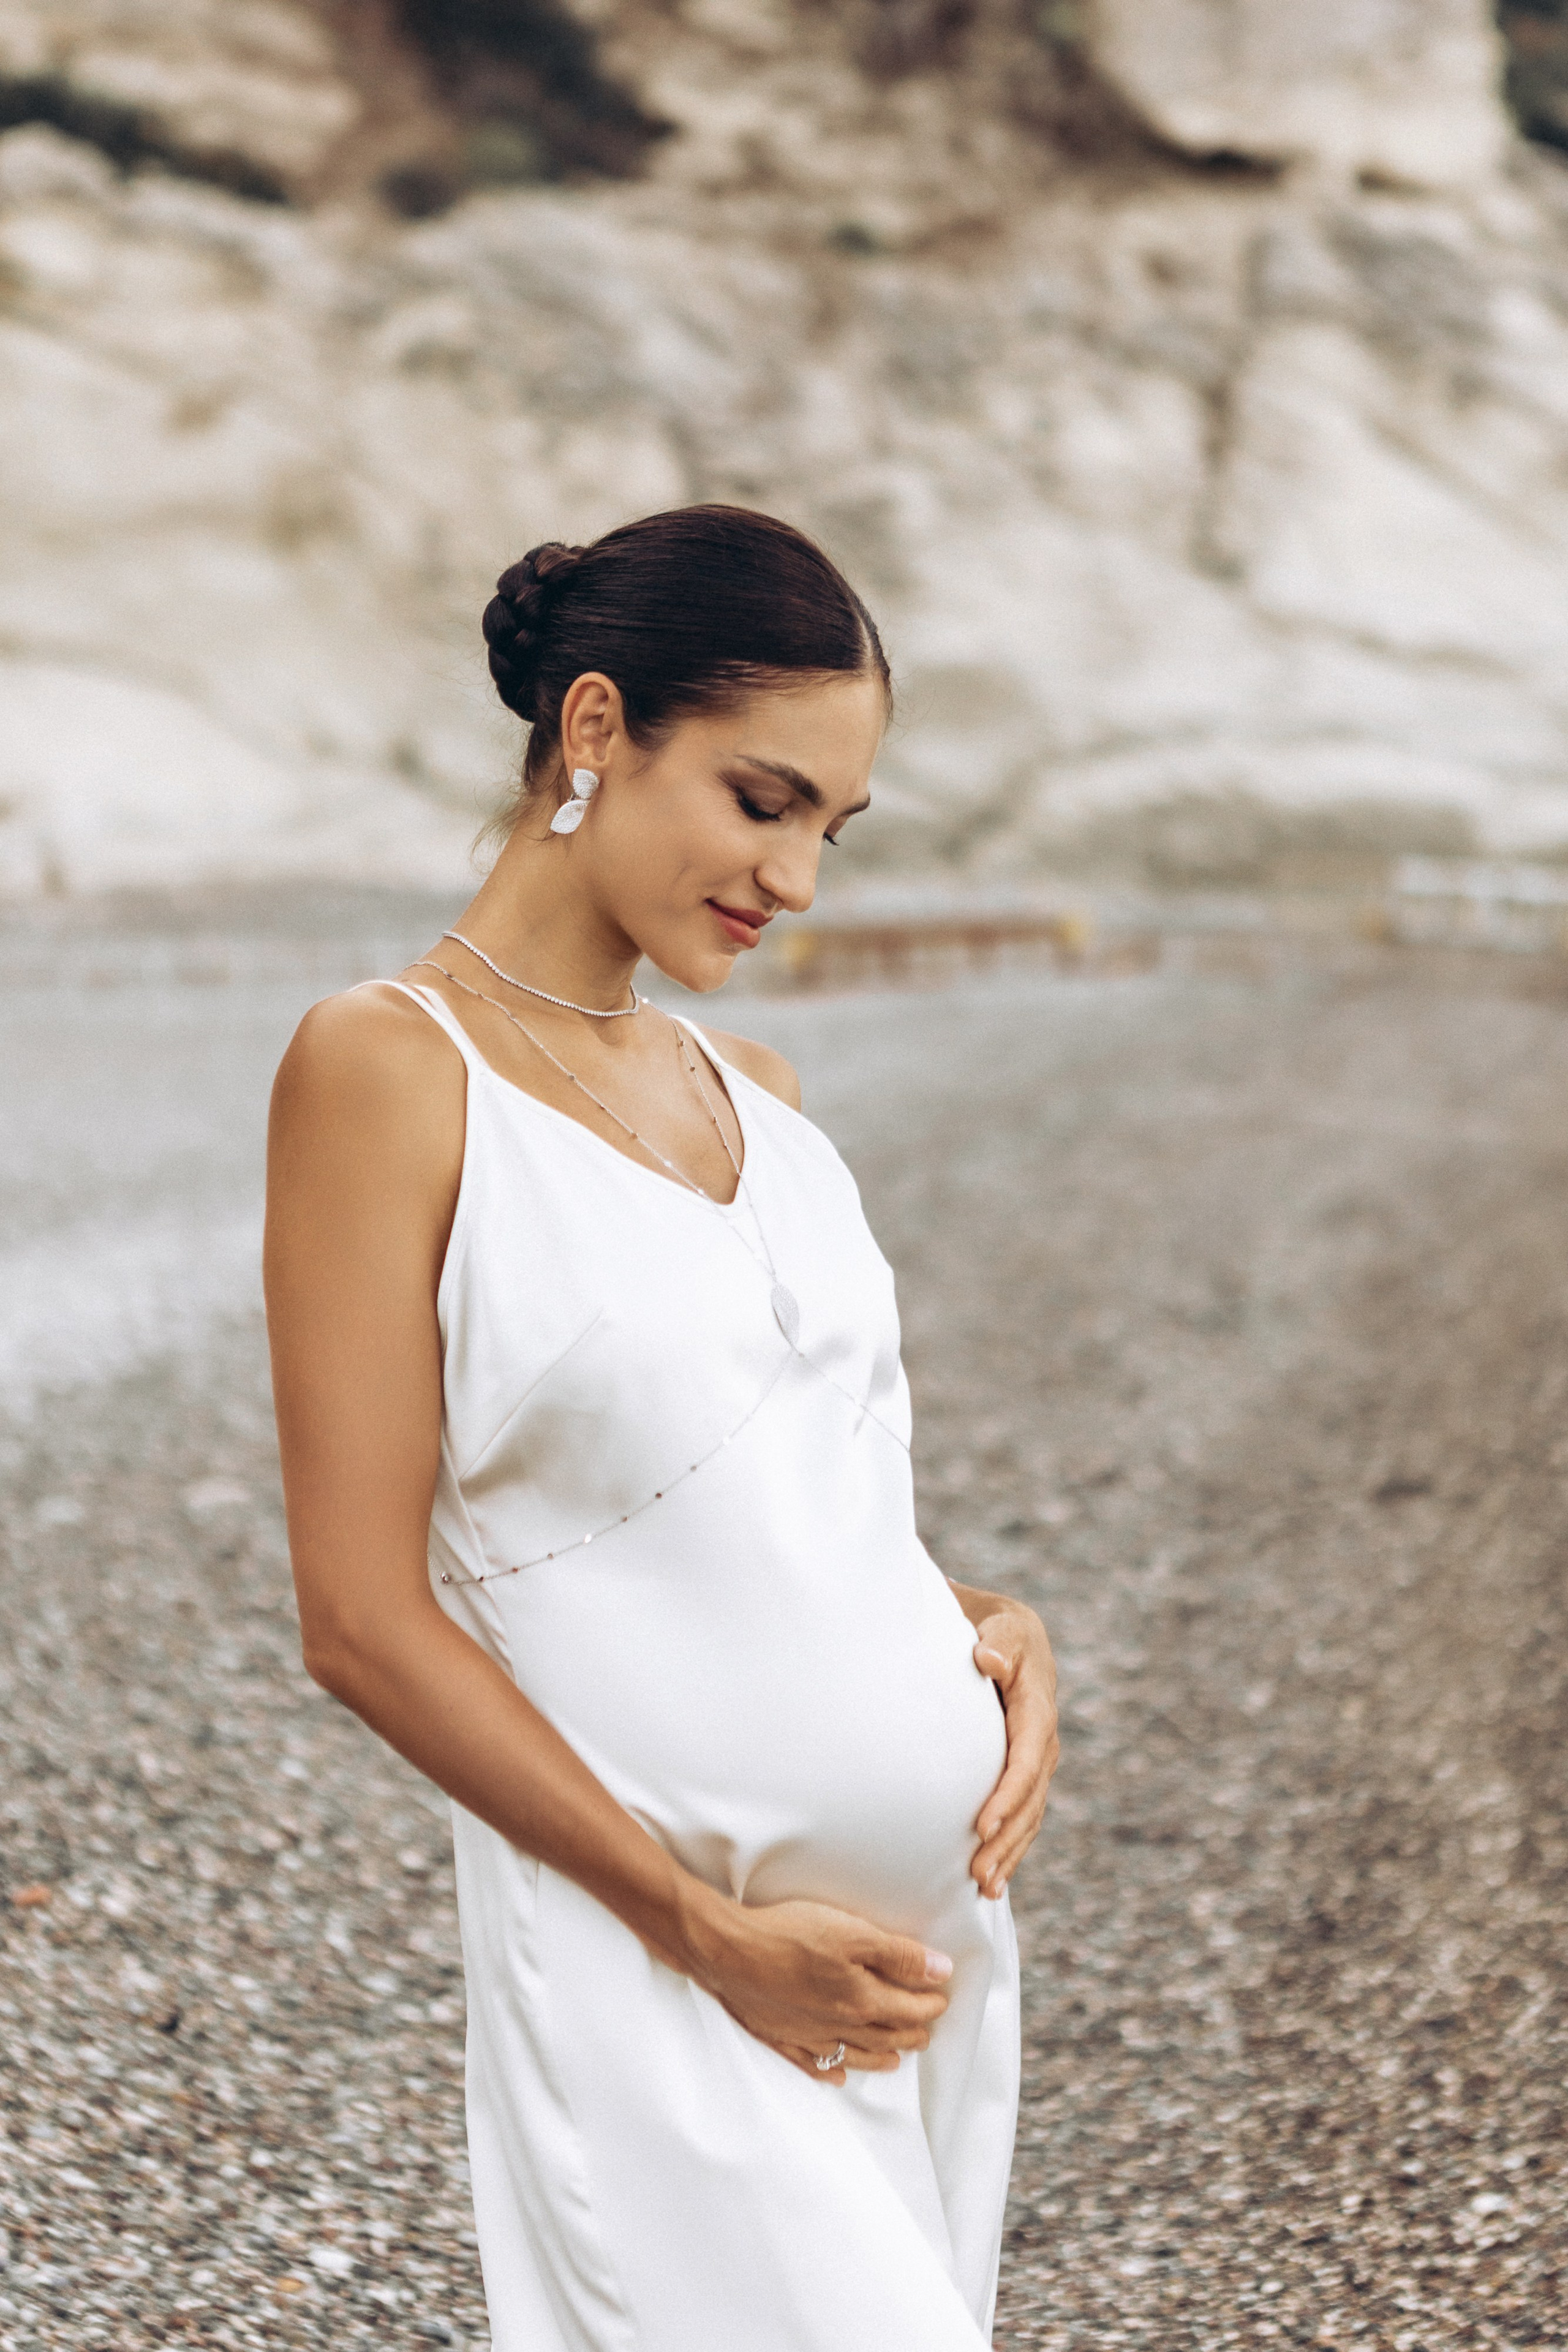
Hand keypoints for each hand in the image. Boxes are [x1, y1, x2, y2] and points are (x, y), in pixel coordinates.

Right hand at [685, 1893, 953, 2086]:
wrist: (728, 1952)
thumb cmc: (790, 1935)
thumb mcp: (853, 1933)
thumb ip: (900, 1955)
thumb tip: (941, 1972)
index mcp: (861, 2000)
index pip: (908, 2008)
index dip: (930, 2003)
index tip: (942, 1999)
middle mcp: (839, 2026)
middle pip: (885, 2035)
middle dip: (910, 2033)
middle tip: (926, 2032)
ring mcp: (807, 2036)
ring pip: (854, 2055)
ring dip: (880, 2057)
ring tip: (896, 2059)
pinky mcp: (779, 2036)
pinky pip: (812, 2064)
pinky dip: (830, 2072)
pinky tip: (838, 2076)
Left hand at [970, 1602, 1058, 1898]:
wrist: (1010, 1636)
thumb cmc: (998, 1630)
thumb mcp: (1002, 1627)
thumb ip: (998, 1642)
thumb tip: (988, 1658)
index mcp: (1037, 1711)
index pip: (1025, 1761)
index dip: (1007, 1795)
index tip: (982, 1824)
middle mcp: (1043, 1742)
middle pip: (1029, 1800)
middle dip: (1006, 1838)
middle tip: (978, 1873)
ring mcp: (1037, 1761)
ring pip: (1029, 1816)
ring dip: (1009, 1853)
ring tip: (984, 1887)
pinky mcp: (1026, 1774)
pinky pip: (1024, 1816)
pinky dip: (1011, 1847)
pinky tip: (993, 1878)